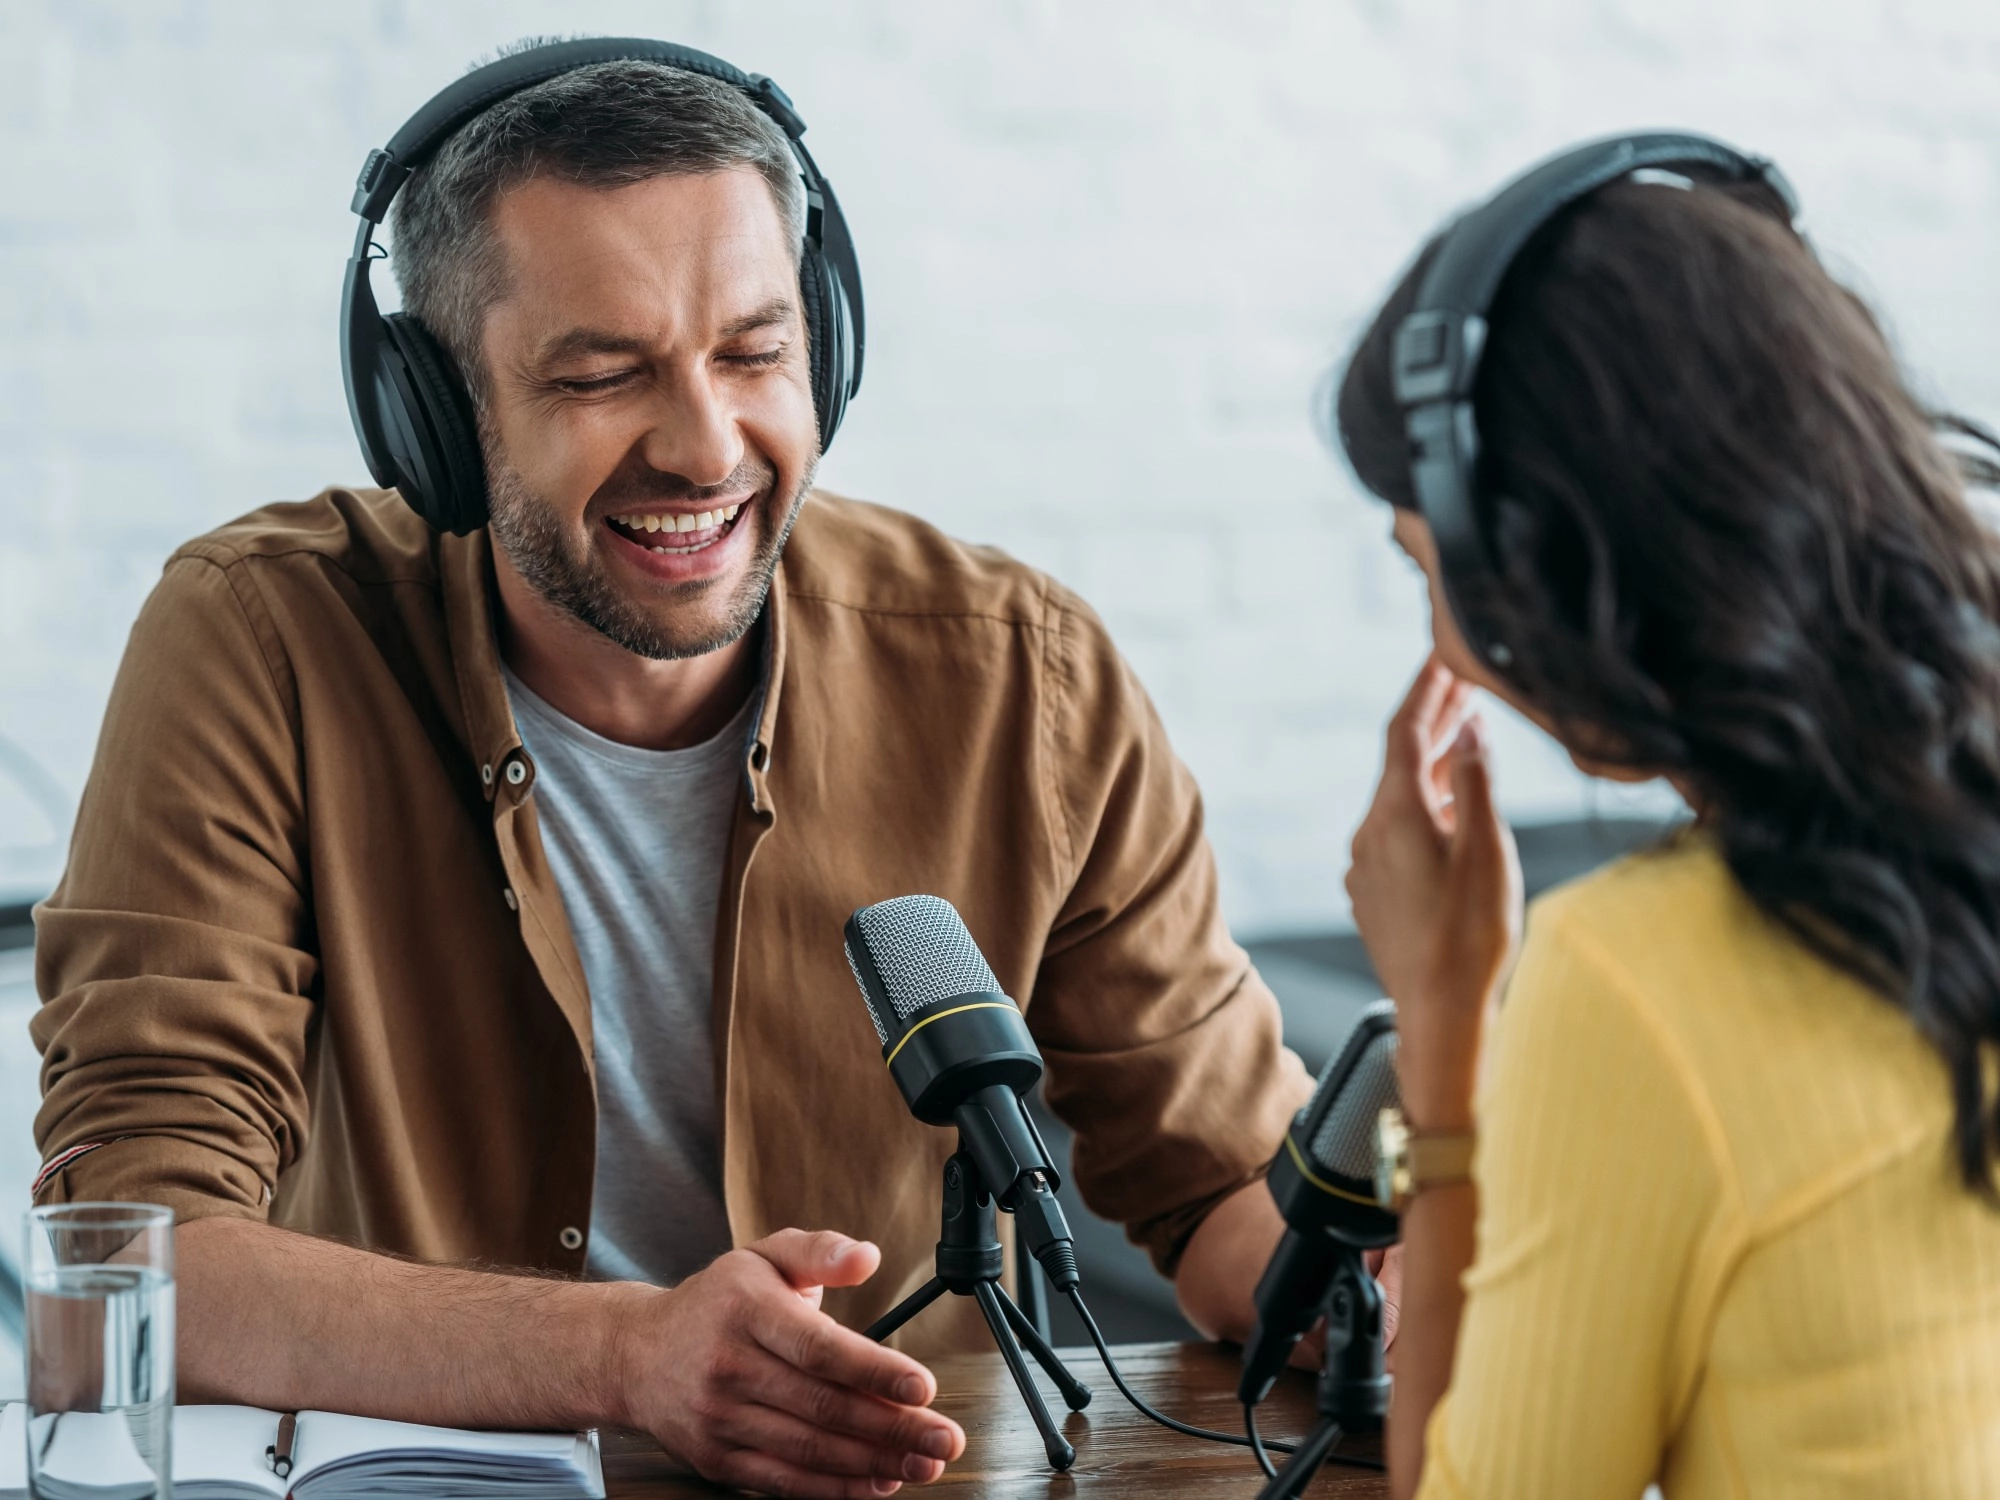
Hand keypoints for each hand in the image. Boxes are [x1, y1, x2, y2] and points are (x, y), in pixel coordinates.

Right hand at [613, 1228, 965, 1497]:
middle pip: (822, 1405)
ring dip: (873, 1462)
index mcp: (745, 1308)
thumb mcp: (764, 1255)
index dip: (873, 1370)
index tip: (922, 1386)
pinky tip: (877, 1481)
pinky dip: (835, 1488)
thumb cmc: (717, 1301)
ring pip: (808, 1448)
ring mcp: (720, 1418)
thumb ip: (819, 1251)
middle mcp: (728, 1366)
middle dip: (891, 1427)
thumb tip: (867, 1256)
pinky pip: (784, 1480)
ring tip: (923, 1462)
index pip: (817, 1346)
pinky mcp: (717, 1459)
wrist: (637, 1354)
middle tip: (943, 1437)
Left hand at [1346, 657, 1522, 1128]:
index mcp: (1395, 814)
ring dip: (1434, 764)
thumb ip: (1478, 783)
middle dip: (1434, 719)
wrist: (1438, 1014)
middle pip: (1401, 760)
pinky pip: (1397, 831)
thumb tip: (1470, 730)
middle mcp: (1370, 833)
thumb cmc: (1471, 937)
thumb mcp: (1488, 851)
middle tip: (1465, 683)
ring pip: (1400, 796)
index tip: (1445, 655)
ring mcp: (1367, 865)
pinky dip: (1425, 805)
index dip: (1427, 688)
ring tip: (1468, 735)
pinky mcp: (1374, 892)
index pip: (1405, 730)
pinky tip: (1452, 807)